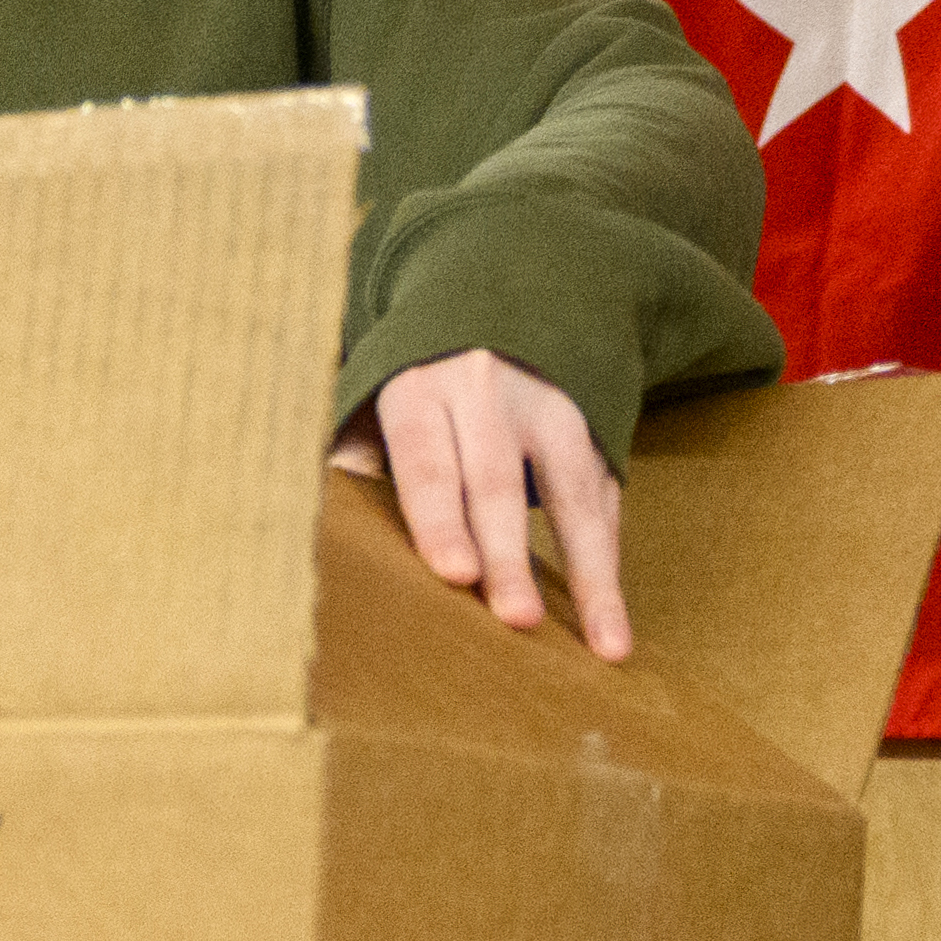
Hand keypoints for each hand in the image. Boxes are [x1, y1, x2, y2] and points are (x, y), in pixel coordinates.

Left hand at [335, 349, 628, 658]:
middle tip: (518, 620)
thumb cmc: (417, 380)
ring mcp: (551, 410)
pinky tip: (611, 620)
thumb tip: (328, 533)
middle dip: (510, 558)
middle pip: (499, 486)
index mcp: (420, 392)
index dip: (440, 521)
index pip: (427, 464)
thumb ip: (357, 459)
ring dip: (591, 575)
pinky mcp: (595, 429)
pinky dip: (608, 562)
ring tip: (604, 643)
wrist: (498, 296)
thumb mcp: (375, 399)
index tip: (454, 574)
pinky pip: (603, 502)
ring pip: (574, 497)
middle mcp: (490, 397)